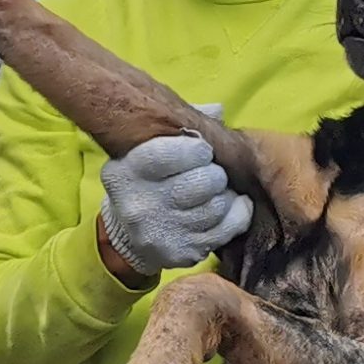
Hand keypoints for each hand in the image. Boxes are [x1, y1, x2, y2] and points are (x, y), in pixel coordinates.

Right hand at [98, 133, 252, 276]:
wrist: (131, 235)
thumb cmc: (149, 182)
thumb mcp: (149, 150)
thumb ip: (180, 128)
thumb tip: (217, 111)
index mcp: (127, 170)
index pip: (170, 154)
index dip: (196, 150)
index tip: (202, 151)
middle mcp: (138, 203)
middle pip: (202, 182)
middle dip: (215, 175)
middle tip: (213, 175)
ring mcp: (158, 231)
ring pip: (216, 207)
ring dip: (225, 196)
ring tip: (217, 192)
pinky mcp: (179, 252)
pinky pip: (224, 230)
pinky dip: (236, 215)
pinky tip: (232, 206)